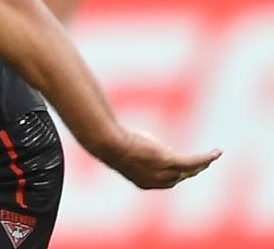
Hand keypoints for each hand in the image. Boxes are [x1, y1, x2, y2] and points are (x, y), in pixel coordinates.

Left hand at [102, 128, 221, 188]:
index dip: (175, 176)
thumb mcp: (120, 153)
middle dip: (192, 171)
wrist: (109, 144)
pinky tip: (217, 152)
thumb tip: (122, 143)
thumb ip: (127, 153)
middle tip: (202, 163)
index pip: (166, 182)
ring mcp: (164, 171)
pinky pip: (194, 161)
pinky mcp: (170, 160)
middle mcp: (157, 182)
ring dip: (203, 164)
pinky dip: (207, 157)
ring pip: (190, 170)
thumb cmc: (109, 144)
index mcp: (144, 183)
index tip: (181, 170)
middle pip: (181, 177)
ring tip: (211, 158)